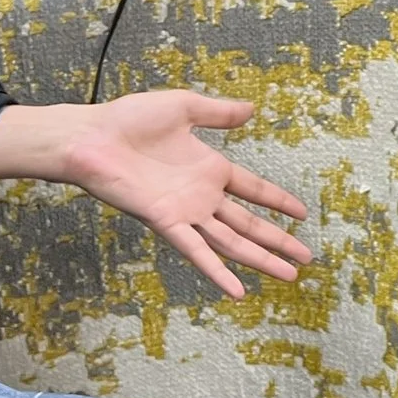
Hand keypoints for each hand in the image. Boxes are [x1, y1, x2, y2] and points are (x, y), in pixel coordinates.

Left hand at [0, 93, 312, 303]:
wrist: (91, 138)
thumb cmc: (129, 120)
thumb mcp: (183, 107)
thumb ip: (218, 112)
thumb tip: (252, 109)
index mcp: (209, 169)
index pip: (253, 189)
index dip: (278, 201)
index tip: (302, 213)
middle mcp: (201, 196)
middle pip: (249, 224)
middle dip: (278, 241)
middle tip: (306, 257)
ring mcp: (186, 213)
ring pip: (232, 242)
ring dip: (260, 260)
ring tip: (289, 274)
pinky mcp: (167, 223)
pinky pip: (197, 252)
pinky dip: (218, 271)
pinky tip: (238, 291)